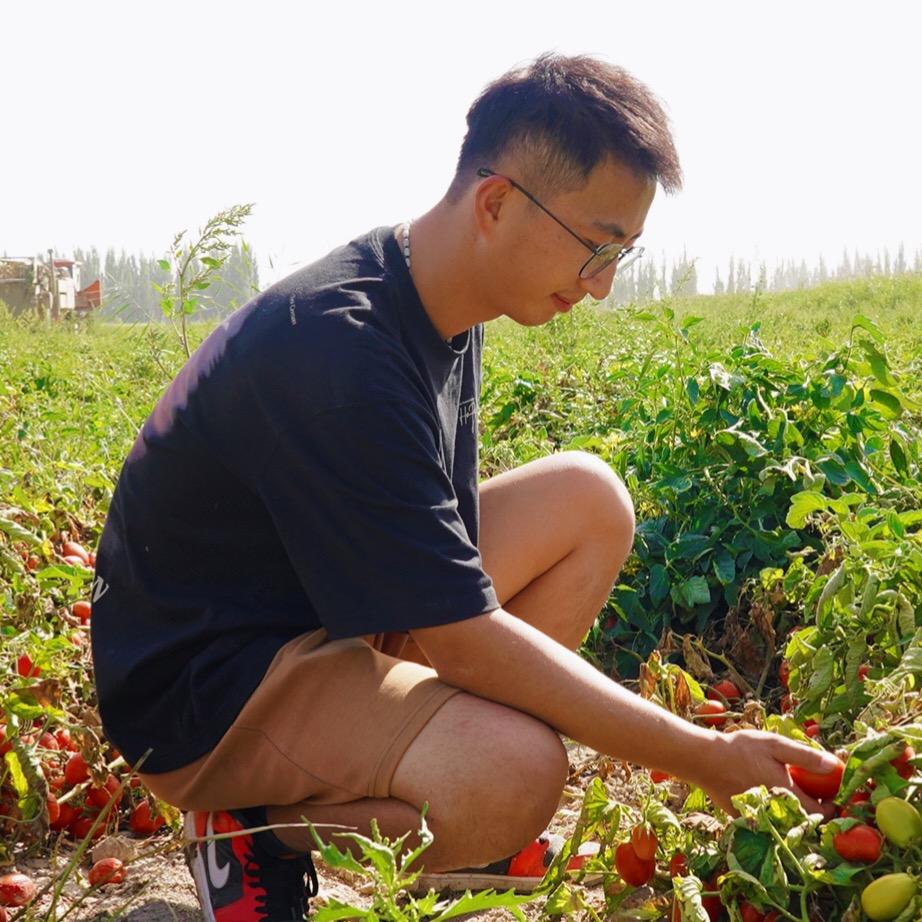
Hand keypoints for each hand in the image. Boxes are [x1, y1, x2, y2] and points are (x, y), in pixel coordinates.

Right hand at [694, 729, 839, 819]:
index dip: (829, 804)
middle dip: (811, 808)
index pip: (820, 812)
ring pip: (785, 822)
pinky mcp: (745, 819)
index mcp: (788, 794)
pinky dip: (771, 812)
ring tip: (786, 791)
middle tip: (808, 790)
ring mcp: (760, 818)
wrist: (703, 760)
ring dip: (792, 812)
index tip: (827, 792)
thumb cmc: (740, 750)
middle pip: (804, 820)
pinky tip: (763, 794)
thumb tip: (835, 766)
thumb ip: (805, 757)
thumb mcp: (775, 745)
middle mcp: (776, 813)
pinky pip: (766, 821)